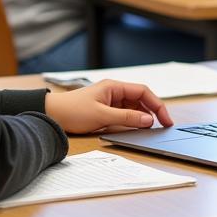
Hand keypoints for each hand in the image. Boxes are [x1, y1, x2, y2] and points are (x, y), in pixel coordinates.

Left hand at [44, 80, 173, 134]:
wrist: (51, 115)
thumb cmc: (73, 111)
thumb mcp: (102, 116)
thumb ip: (127, 117)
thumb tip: (149, 120)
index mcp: (114, 87)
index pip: (144, 92)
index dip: (157, 105)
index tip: (165, 119)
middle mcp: (114, 91)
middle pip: (141, 99)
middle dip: (154, 111)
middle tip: (164, 126)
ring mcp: (110, 101)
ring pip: (135, 107)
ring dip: (144, 117)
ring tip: (152, 129)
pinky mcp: (106, 110)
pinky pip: (125, 114)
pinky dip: (134, 120)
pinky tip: (138, 128)